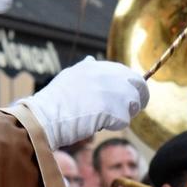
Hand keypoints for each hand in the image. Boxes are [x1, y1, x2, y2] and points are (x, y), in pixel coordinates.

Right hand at [16, 56, 148, 149]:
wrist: (47, 116)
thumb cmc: (55, 101)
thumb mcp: (70, 76)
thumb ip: (85, 69)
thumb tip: (90, 59)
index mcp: (98, 66)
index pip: (127, 74)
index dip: (130, 87)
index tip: (127, 98)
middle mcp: (109, 75)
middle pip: (139, 86)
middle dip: (137, 100)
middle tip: (125, 112)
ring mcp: (114, 92)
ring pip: (133, 105)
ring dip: (123, 114)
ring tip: (103, 118)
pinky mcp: (116, 110)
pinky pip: (124, 121)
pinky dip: (114, 126)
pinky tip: (97, 124)